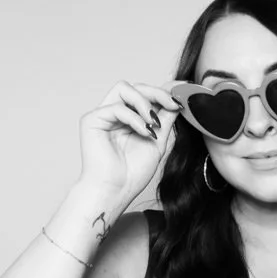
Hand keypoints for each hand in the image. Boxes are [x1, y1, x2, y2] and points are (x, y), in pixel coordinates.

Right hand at [75, 80, 183, 209]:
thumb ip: (165, 120)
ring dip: (144, 102)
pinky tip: (145, 132)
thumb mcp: (158, 142)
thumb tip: (178, 101)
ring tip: (154, 123)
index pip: (146, 95)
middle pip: (136, 87)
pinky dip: (134, 118)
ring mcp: (103, 115)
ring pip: (123, 88)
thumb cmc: (133, 173)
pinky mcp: (92, 120)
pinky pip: (116, 107)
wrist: (116, 191)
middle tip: (174, 105)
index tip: (184, 91)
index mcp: (130, 118)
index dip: (164, 90)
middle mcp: (115, 113)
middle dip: (157, 93)